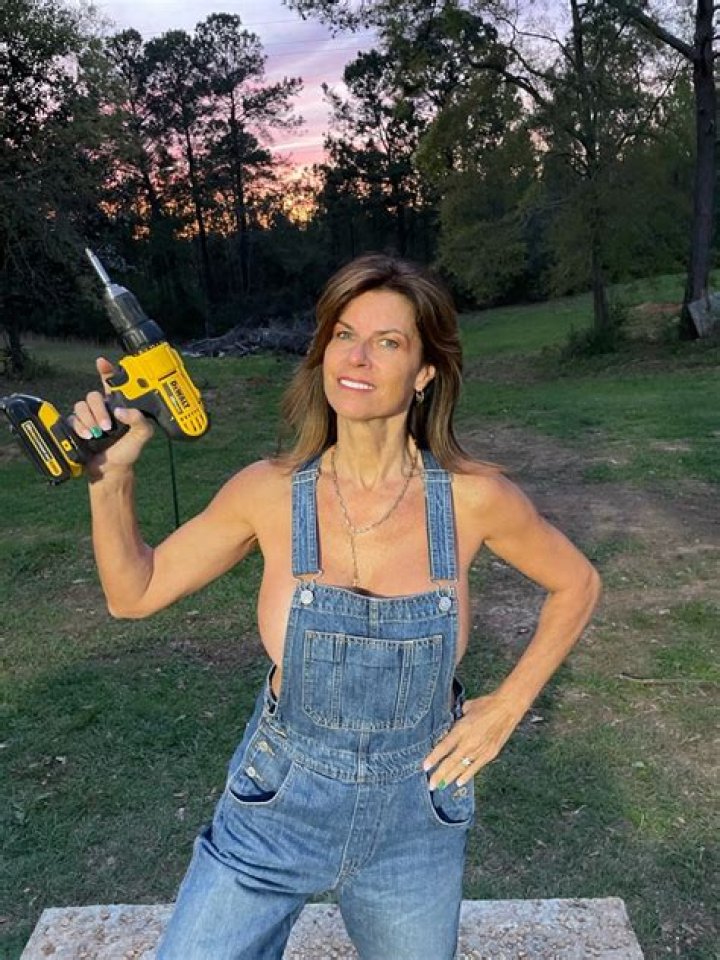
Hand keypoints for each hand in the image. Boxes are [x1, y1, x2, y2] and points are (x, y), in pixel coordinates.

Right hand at [69, 357, 153, 475]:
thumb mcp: (142, 435)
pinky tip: (87, 436)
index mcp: (119, 405)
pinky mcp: (77, 426)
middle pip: (93, 395)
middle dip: (98, 410)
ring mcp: (89, 417)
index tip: (101, 362)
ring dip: (89, 420)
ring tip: (96, 435)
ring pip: (81, 405)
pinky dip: (79, 427)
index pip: (112, 383)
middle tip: (106, 427)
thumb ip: (140, 420)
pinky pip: (72, 418)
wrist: (111, 470)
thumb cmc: (128, 451)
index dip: (107, 370)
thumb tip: (120, 411)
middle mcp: (103, 408)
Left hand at [422, 691, 524, 789]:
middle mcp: (469, 743)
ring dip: (450, 777)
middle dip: (439, 775)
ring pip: (462, 767)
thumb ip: (457, 719)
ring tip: (440, 786)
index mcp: (461, 729)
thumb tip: (450, 723)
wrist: (507, 708)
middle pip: (451, 762)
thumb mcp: (466, 708)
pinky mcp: (490, 754)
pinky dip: (467, 775)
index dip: (433, 758)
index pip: (444, 747)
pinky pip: (475, 767)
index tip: (424, 767)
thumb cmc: (485, 704)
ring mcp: (480, 750)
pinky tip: (459, 782)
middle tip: (430, 785)